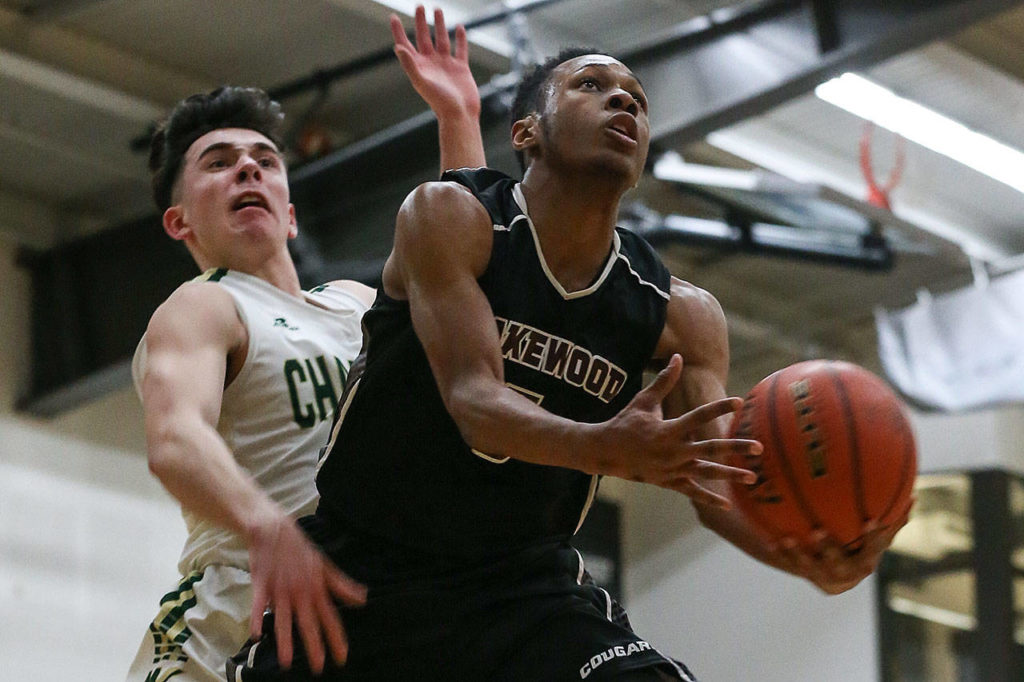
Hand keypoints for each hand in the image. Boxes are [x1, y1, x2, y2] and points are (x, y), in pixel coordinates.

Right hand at [248, 514, 366, 672]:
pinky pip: (258, 604)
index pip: (330, 617)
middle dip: (314, 646)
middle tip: (318, 668)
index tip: (342, 657)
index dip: (336, 638)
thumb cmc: (300, 550)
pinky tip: (256, 635)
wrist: (274, 530)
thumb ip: (342, 585)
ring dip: (286, 640)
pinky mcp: (261, 585)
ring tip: (287, 663)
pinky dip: (256, 618)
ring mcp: (280, 590)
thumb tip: (363, 599)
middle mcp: (300, 592)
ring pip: (284, 619)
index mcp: (317, 588)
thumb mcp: (325, 566)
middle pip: (309, 623)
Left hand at [390, 6, 480, 119]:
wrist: (460, 114)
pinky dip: (460, 38)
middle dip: (421, 22)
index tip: (393, 17)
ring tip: (437, 10)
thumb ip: (409, 64)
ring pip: (441, 40)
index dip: (398, 31)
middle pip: (423, 38)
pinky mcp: (460, 68)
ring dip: (439, 25)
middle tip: (419, 6)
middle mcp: (431, 64)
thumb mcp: (421, 82)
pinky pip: (460, 49)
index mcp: (419, 66)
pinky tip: (459, 28)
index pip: (405, 45)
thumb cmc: (439, 102)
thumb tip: (397, 47)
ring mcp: (446, 64)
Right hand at [594, 354, 761, 507]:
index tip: (739, 402)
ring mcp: (671, 469)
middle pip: (710, 449)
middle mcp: (673, 451)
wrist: (605, 452)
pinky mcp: (668, 482)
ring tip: (752, 478)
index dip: (719, 408)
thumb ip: (664, 381)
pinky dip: (708, 498)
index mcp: (668, 430)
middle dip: (735, 448)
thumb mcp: (643, 400)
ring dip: (730, 475)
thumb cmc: (625, 422)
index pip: (699, 416)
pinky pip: (691, 491)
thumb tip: (677, 358)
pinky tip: (727, 504)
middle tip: (758, 447)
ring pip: (706, 473)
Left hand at [774, 499, 913, 593]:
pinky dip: (784, 554)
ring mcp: (830, 578)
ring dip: (800, 553)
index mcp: (869, 558)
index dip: (874, 537)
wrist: (830, 565)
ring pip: (813, 568)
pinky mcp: (811, 577)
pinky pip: (795, 566)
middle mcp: (851, 573)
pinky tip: (772, 541)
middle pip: (842, 564)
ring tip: (788, 538)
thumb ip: (893, 518)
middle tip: (817, 530)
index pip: (876, 548)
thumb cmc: (857, 539)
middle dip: (830, 549)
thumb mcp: (873, 531)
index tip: (869, 520)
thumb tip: (915, 495)